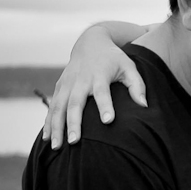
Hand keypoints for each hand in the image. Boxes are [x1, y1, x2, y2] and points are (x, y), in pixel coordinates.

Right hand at [42, 26, 146, 149]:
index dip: (105, 105)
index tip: (108, 121)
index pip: (102, 92)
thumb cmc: (114, 59)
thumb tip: (144, 106)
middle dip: (73, 123)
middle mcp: (80, 80)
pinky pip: (52, 107)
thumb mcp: (129, 67)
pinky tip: (47, 138)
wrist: (91, 42)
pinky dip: (48, 122)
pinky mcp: (59, 87)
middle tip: (75, 142)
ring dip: (56, 127)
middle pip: (75, 103)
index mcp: (99, 75)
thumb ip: (137, 86)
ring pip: (59, 107)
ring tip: (56, 146)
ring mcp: (67, 84)